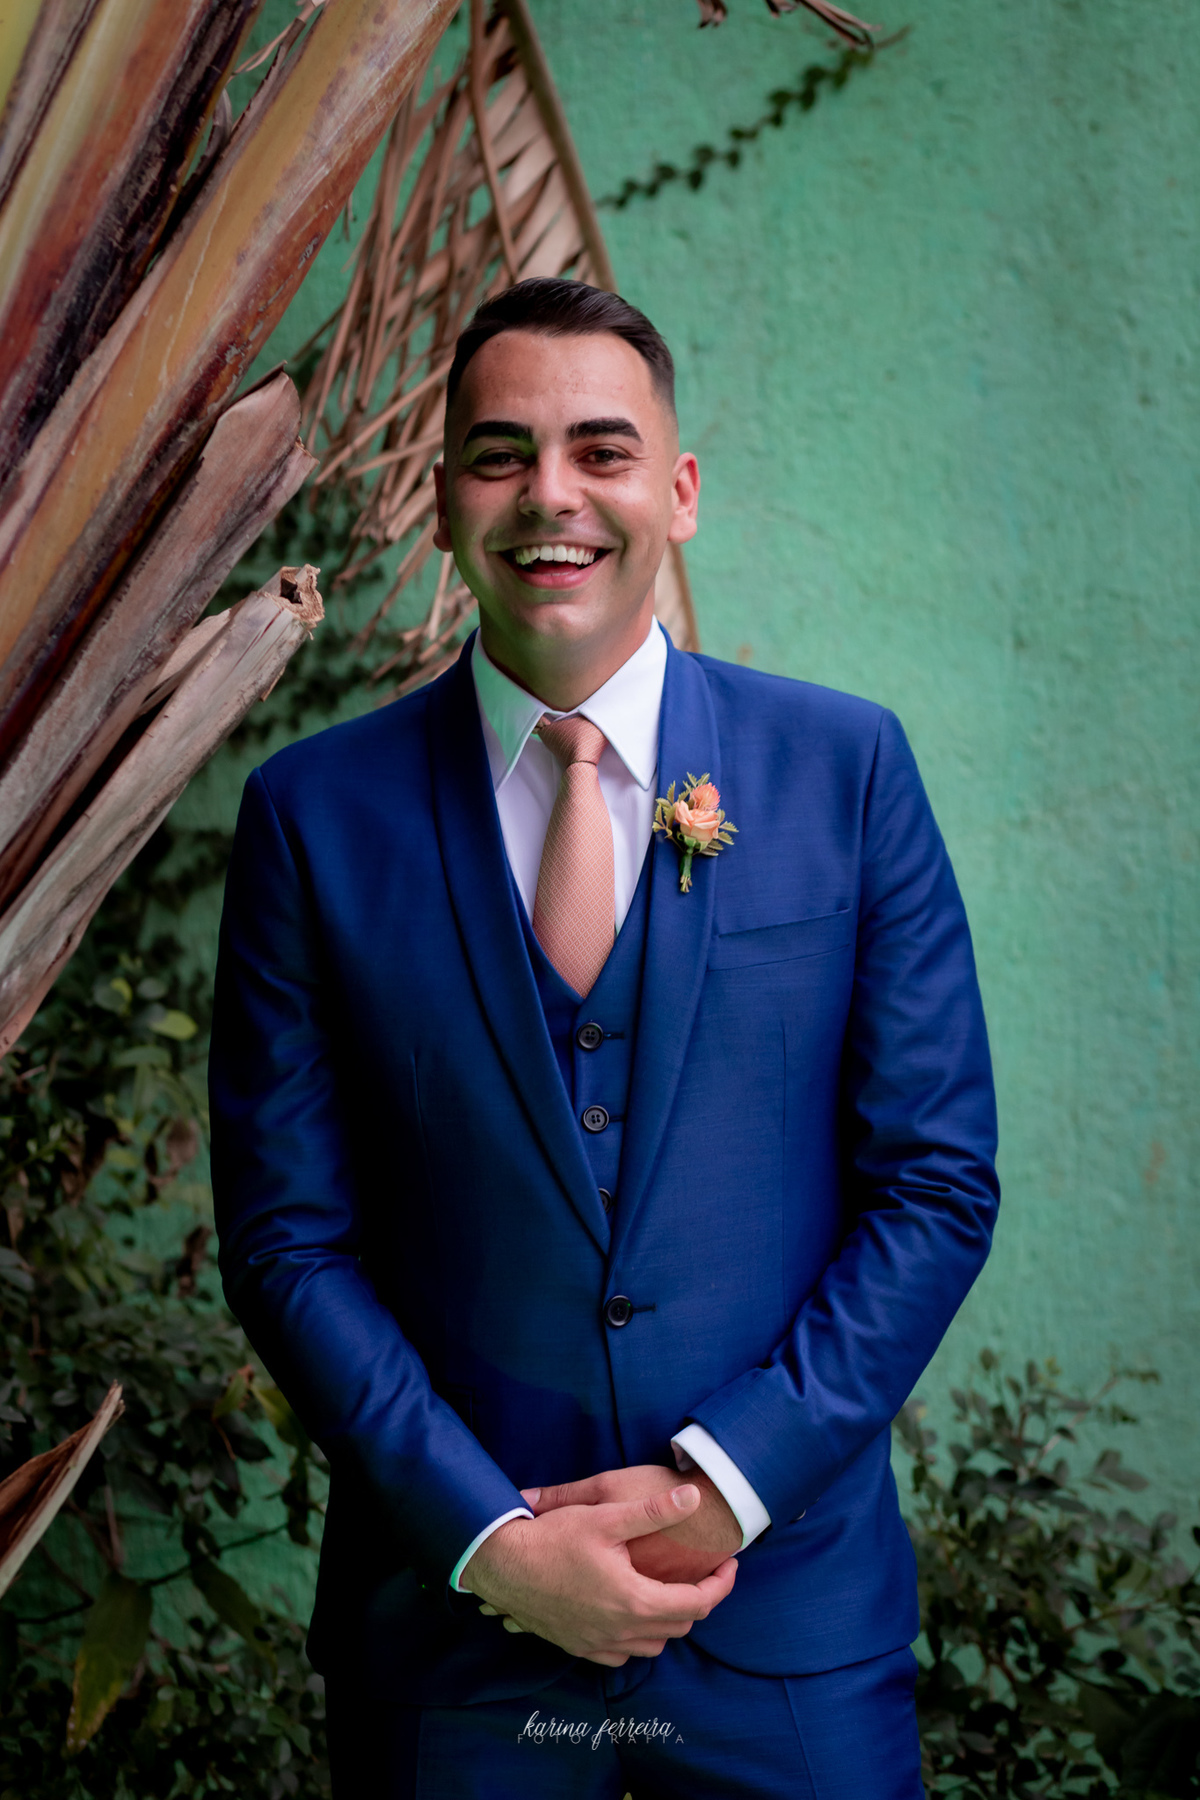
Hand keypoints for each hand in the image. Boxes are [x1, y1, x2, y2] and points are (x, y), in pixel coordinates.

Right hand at [458, 1483, 736, 1666]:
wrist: (501, 1565)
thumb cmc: (552, 1538)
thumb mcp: (605, 1516)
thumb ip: (654, 1510)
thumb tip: (693, 1495)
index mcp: (634, 1601)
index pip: (696, 1604)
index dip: (721, 1585)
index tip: (730, 1564)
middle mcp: (620, 1632)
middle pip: (678, 1627)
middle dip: (698, 1602)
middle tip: (703, 1574)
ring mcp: (597, 1644)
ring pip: (651, 1647)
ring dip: (667, 1623)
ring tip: (670, 1592)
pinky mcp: (578, 1647)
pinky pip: (621, 1655)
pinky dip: (636, 1638)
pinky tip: (630, 1614)